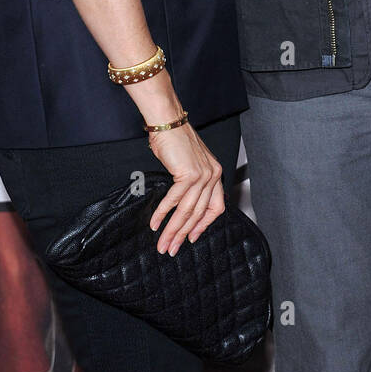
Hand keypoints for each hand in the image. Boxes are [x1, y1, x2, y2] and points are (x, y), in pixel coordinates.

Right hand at [146, 120, 224, 255]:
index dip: (203, 225)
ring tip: (162, 244)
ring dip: (172, 230)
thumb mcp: (190, 163)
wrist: (168, 122)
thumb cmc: (175, 140)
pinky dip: (163, 214)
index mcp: (215, 174)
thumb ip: (191, 183)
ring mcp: (202, 175)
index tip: (192, 238)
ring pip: (187, 211)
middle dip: (183, 235)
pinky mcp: (188, 174)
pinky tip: (155, 223)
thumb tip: (182, 205)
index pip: (215, 208)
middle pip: (198, 214)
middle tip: (171, 249)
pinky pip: (174, 200)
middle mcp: (212, 176)